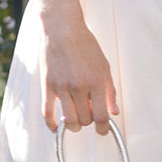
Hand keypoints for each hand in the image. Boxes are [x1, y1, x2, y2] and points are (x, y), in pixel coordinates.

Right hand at [39, 17, 118, 134]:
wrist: (63, 29)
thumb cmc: (85, 45)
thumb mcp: (104, 66)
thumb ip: (110, 91)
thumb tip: (114, 112)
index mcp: (96, 82)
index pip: (101, 115)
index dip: (103, 128)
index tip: (103, 131)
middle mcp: (79, 86)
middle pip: (85, 119)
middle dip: (88, 122)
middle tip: (88, 114)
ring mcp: (62, 87)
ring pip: (69, 120)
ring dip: (74, 125)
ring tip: (76, 121)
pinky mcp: (48, 85)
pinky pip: (47, 112)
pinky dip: (52, 125)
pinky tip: (56, 128)